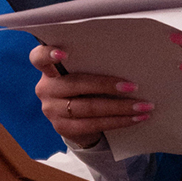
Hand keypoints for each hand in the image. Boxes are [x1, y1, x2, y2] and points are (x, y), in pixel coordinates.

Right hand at [30, 45, 154, 148]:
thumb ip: (89, 61)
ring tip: (143, 106)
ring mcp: (52, 110)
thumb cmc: (83, 81)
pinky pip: (94, 125)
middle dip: (107, 85)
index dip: (48, 54)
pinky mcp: (63, 128)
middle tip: (133, 86)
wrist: (75, 115)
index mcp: (48, 68)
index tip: (64, 53)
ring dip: (120, 107)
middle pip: (76, 84)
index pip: (38, 57)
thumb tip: (125, 55)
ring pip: (88, 108)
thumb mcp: (81, 69)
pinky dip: (118, 121)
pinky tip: (135, 119)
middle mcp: (46, 88)